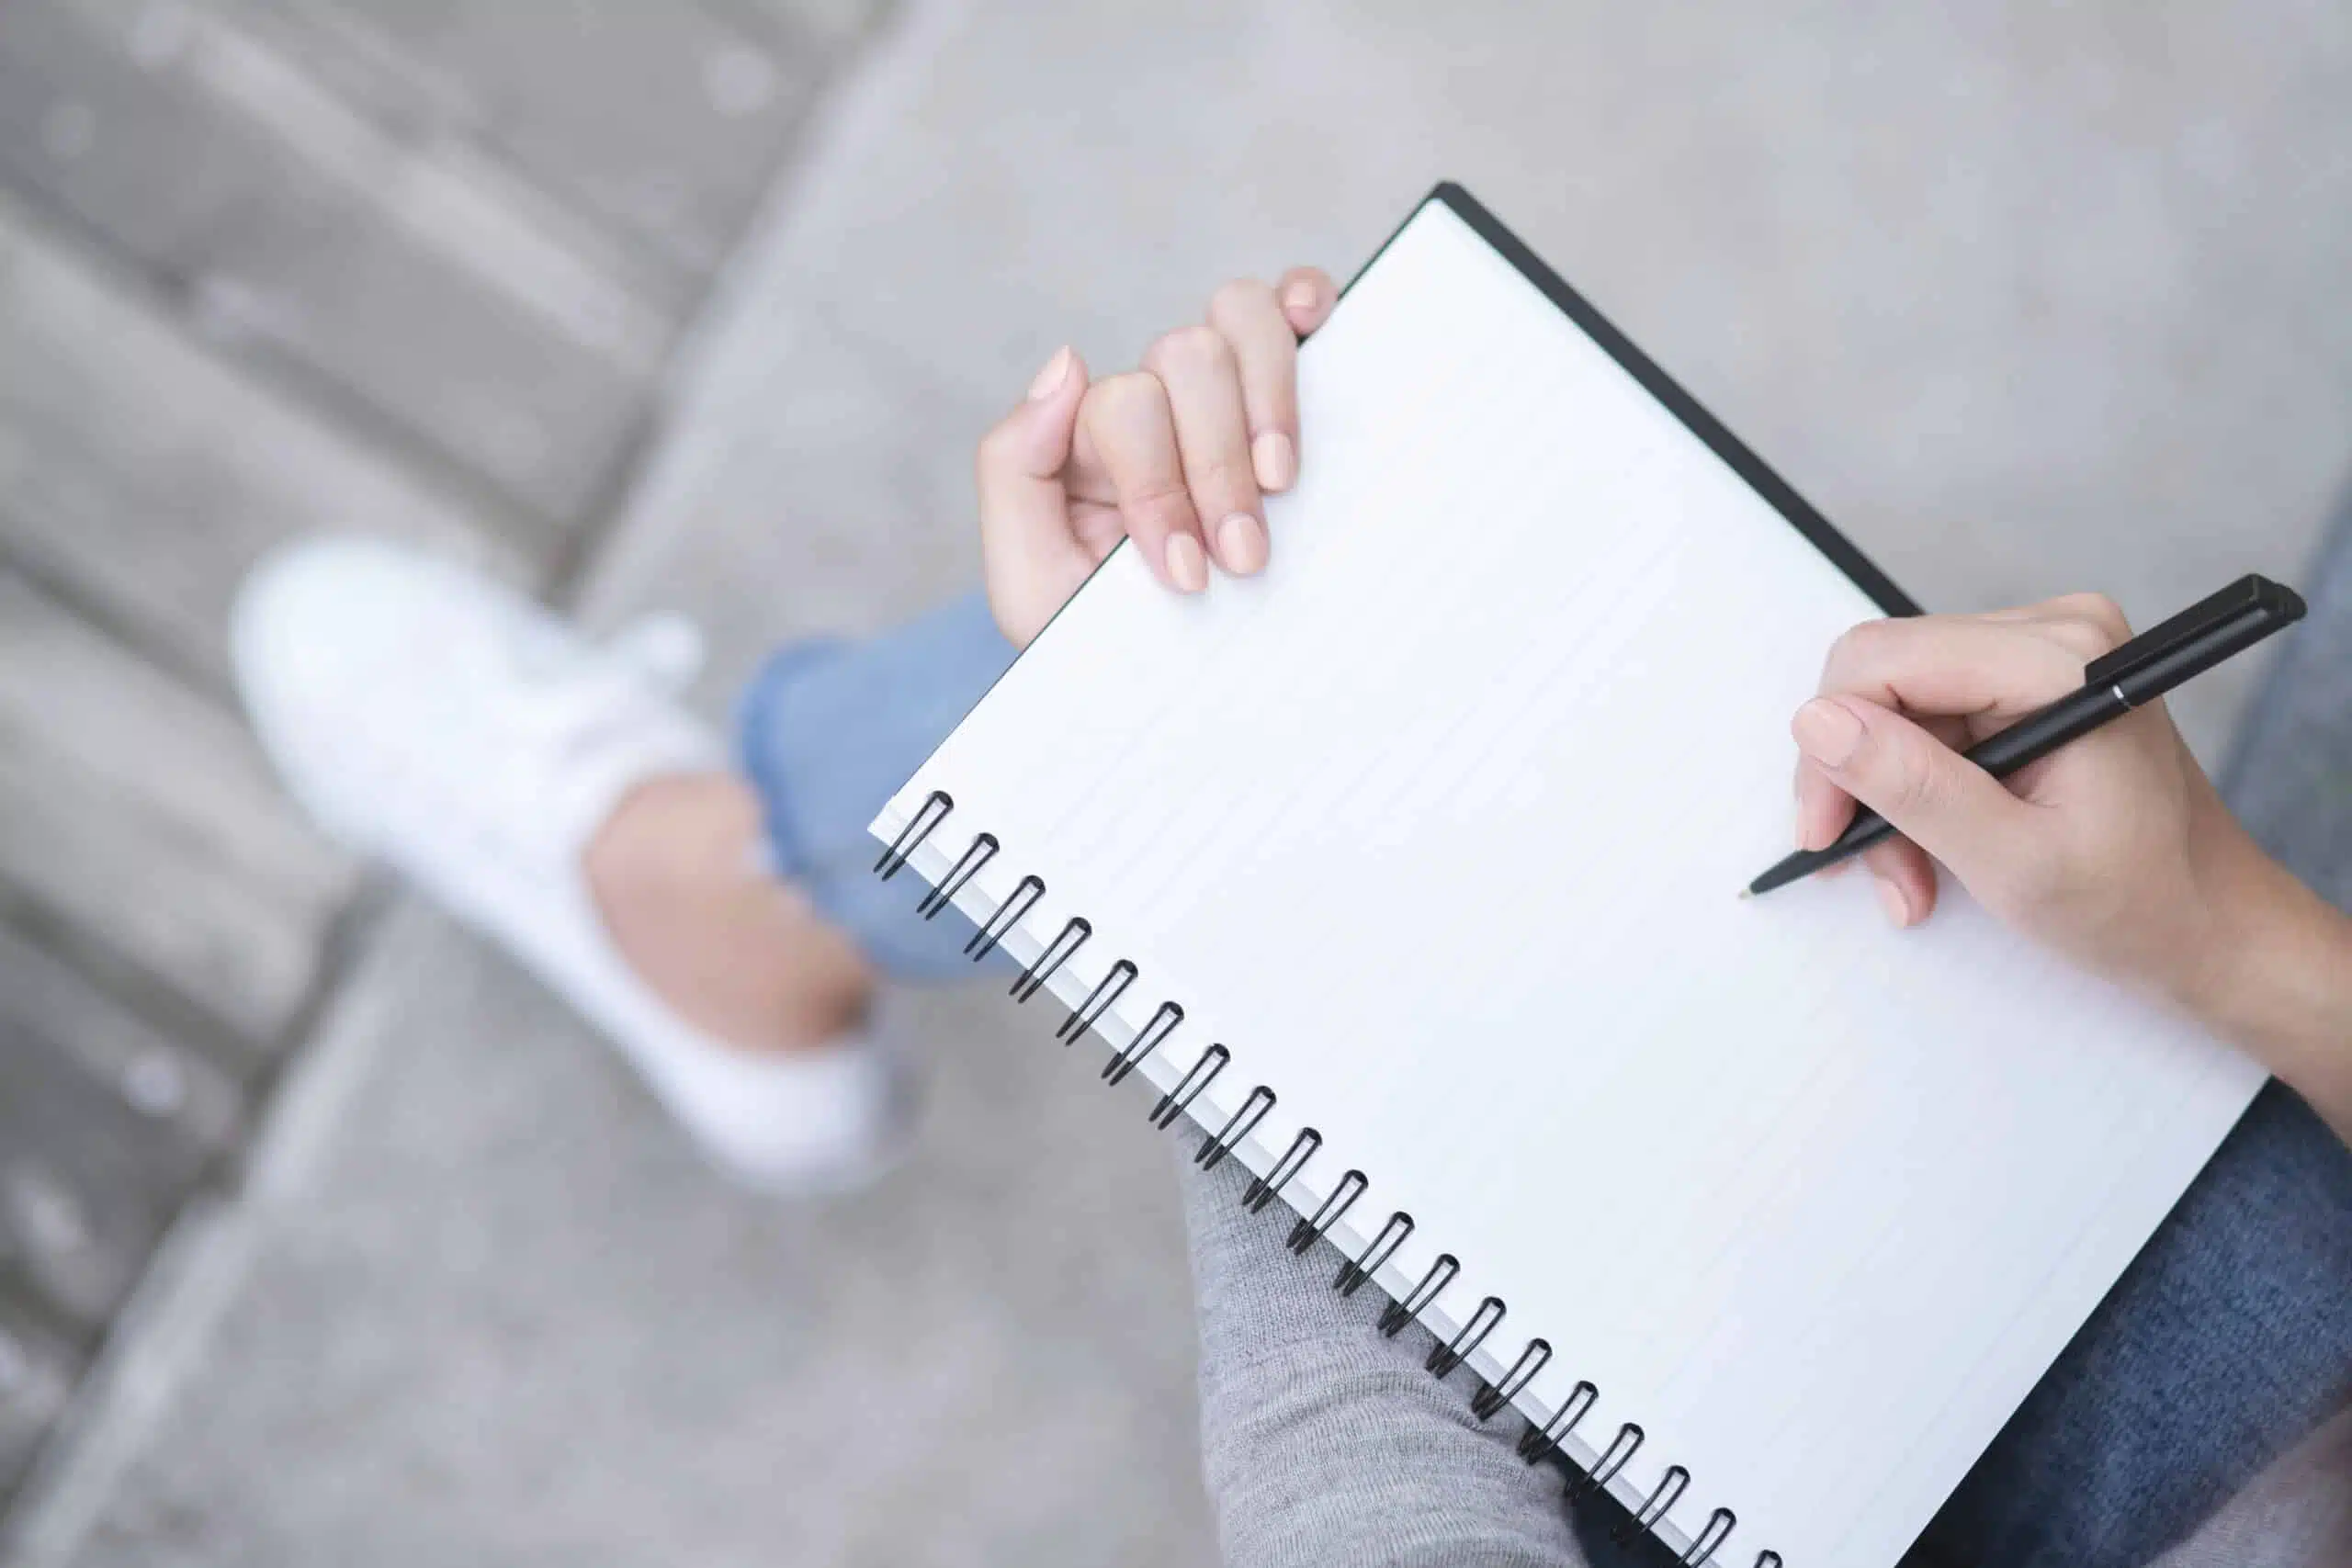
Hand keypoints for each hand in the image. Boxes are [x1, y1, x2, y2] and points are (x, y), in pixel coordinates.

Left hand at [973, 267, 1338, 648]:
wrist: (1191, 707)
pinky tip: (1312, 328)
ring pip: (1241, 316)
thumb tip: (1068, 361)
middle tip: (1243, 558)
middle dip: (1218, 464)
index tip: (1186, 577)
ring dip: (1270, 403)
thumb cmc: (1109, 642)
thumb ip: (1014, 469)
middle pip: (1188, 355)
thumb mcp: (1028, 580)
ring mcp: (1225, 392)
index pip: (1126, 404)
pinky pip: (1296, 302)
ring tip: (1281, 487)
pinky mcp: (1289, 396)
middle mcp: (1156, 401)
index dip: (1160, 484)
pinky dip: (1305, 299)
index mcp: (1091, 439)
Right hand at [1791, 594, 2351, 1135]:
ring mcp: (2044, 655)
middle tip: (1870, 869)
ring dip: (1890, 801)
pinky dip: (1919, 794)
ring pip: (1898, 709)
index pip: (1882, 658)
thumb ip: (1912, 785)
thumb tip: (1816, 721)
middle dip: (1862, 781)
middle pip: (1884, 679)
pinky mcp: (2032, 685)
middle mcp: (2054, 633)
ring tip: (1913, 882)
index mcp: (2062, 658)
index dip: (1833, 745)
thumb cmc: (2139, 905)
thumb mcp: (2012, 861)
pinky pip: (1932, 723)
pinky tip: (1935, 854)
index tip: (1826, 831)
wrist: (2215, 929)